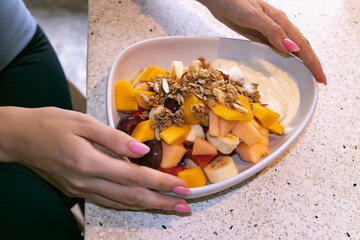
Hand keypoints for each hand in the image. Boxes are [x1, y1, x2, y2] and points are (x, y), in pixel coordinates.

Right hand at [0, 107, 190, 211]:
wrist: (19, 137)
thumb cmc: (50, 124)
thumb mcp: (83, 122)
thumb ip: (114, 137)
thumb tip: (141, 149)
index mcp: (89, 162)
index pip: (134, 176)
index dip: (160, 182)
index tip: (180, 186)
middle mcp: (86, 182)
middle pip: (131, 196)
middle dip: (161, 201)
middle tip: (185, 205)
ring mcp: (81, 190)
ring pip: (121, 203)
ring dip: (148, 206)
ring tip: (170, 208)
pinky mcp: (77, 190)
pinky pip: (109, 202)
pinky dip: (129, 204)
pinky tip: (141, 204)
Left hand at [198, 0, 326, 84]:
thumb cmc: (234, 3)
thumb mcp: (254, 16)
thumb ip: (272, 31)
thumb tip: (292, 48)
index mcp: (281, 22)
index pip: (302, 45)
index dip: (313, 62)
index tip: (321, 78)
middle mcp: (278, 27)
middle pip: (300, 48)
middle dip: (311, 65)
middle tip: (319, 81)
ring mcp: (269, 32)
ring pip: (290, 50)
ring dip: (300, 63)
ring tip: (307, 76)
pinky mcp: (259, 36)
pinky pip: (276, 50)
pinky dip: (285, 59)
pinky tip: (285, 66)